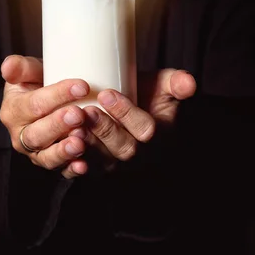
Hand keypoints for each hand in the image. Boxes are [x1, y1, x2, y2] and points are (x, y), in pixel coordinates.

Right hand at [0, 55, 89, 178]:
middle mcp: (21, 136)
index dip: (57, 95)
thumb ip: (20, 67)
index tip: (82, 86)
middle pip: (37, 134)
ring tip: (80, 143)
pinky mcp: (52, 164)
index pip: (34, 104)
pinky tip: (83, 166)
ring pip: (46, 156)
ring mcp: (36, 153)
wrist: (49, 104)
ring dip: (63, 151)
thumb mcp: (29, 72)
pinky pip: (61, 171)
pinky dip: (71, 170)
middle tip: (78, 115)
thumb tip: (7, 66)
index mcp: (13, 111)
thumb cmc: (40, 85)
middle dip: (58, 125)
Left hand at [72, 69, 195, 169]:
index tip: (107, 93)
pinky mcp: (96, 168)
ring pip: (102, 160)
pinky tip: (65, 148)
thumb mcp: (163, 87)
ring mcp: (117, 164)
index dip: (126, 113)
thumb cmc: (145, 96)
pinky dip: (73, 165)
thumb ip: (176, 83)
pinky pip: (85, 171)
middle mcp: (139, 154)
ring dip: (87, 145)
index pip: (146, 129)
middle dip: (105, 130)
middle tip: (86, 110)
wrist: (125, 107)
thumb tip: (189, 83)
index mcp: (159, 135)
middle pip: (124, 148)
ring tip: (72, 125)